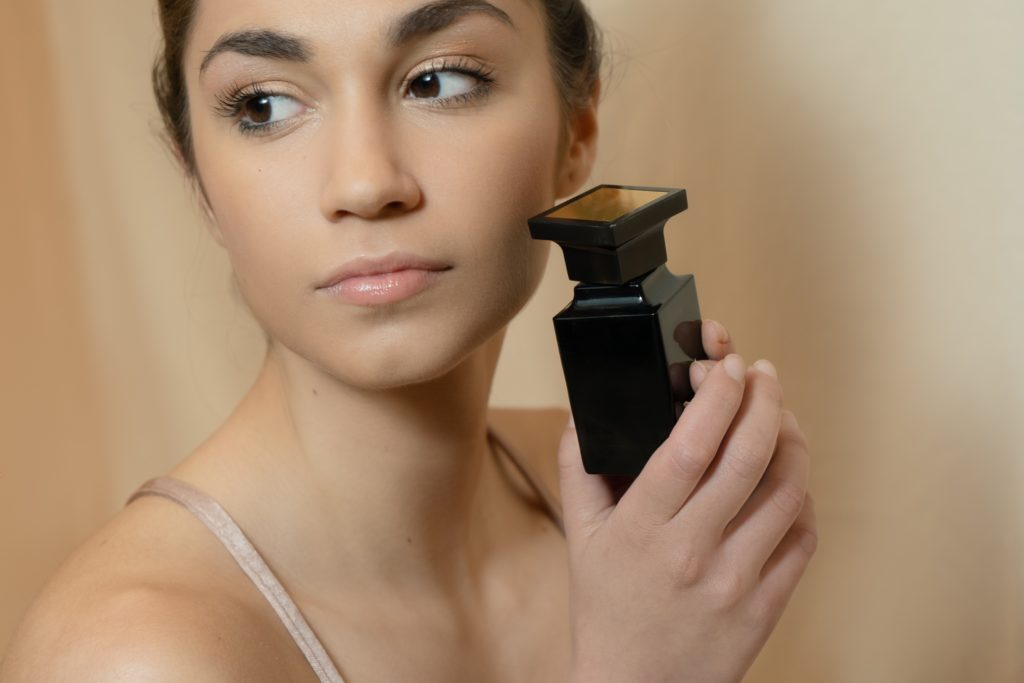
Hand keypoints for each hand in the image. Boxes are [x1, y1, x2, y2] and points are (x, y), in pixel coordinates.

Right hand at [559, 320, 816, 682]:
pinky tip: (789, 478)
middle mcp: (692, 552)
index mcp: (642, 529)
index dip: (717, 395)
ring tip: (781, 416)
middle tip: (764, 374)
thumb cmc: (607, 611)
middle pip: (747, 458)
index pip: (690, 445)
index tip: (726, 365)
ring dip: (792, 441)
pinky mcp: (766, 605)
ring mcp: (736, 581)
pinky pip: (802, 538)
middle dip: (765, 400)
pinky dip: (803, 498)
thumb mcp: (579, 538)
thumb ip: (579, 470)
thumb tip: (583, 415)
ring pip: (787, 493)